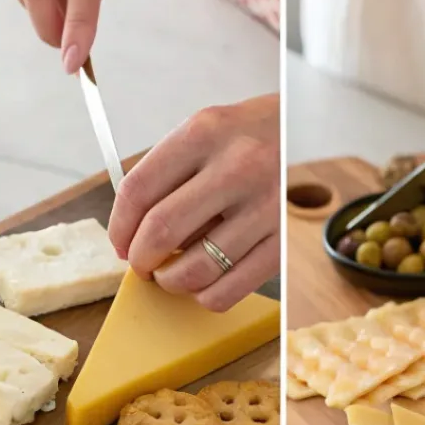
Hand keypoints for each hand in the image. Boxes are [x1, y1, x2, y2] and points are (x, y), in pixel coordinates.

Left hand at [107, 95, 279, 311]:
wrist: (305, 128)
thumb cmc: (249, 133)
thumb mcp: (205, 130)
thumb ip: (168, 171)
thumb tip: (133, 232)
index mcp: (205, 133)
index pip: (139, 190)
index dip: (119, 226)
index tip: (120, 243)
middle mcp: (236, 167)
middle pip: (162, 231)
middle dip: (141, 259)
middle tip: (142, 264)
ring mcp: (265, 205)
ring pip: (196, 268)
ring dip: (171, 281)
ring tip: (171, 274)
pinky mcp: (283, 240)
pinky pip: (231, 288)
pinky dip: (206, 295)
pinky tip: (204, 282)